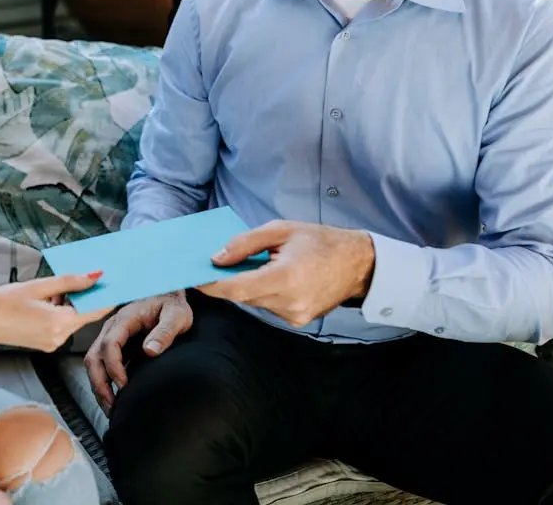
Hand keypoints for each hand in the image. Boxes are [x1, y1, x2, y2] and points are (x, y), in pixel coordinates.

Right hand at [0, 272, 114, 352]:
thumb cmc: (5, 301)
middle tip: (85, 276)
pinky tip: (46, 300)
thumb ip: (70, 281)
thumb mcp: (39, 285)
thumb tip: (96, 276)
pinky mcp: (45, 344)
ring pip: (71, 319)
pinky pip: (61, 325)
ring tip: (52, 289)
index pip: (95, 310)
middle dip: (84, 296)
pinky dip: (59, 312)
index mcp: (59, 322)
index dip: (107, 296)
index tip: (117, 284)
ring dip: (69, 303)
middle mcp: (59, 337)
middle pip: (83, 314)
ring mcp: (52, 343)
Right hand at [84, 291, 192, 412]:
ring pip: (93, 363)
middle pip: (94, 357)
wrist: (168, 296)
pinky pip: (101, 366)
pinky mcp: (115, 347)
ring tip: (112, 409)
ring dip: (98, 387)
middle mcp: (112, 328)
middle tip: (112, 407)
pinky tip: (115, 400)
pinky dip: (104, 383)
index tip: (124, 385)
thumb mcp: (177, 315)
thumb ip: (165, 331)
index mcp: (125, 318)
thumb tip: (149, 351)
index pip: (109, 344)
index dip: (113, 367)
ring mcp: (111, 337)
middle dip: (99, 384)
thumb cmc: (173, 305)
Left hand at [197, 220, 373, 326]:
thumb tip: (217, 258)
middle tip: (213, 264)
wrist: (358, 264)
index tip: (194, 277)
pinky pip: (268, 306)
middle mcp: (289, 303)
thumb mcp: (281, 230)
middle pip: (242, 296)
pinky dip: (262, 292)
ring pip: (254, 302)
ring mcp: (294, 316)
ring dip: (246, 285)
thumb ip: (245, 243)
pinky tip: (268, 276)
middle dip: (226, 281)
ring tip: (248, 265)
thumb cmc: (320, 241)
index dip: (212, 285)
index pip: (236, 289)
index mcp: (285, 279)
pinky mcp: (298, 320)